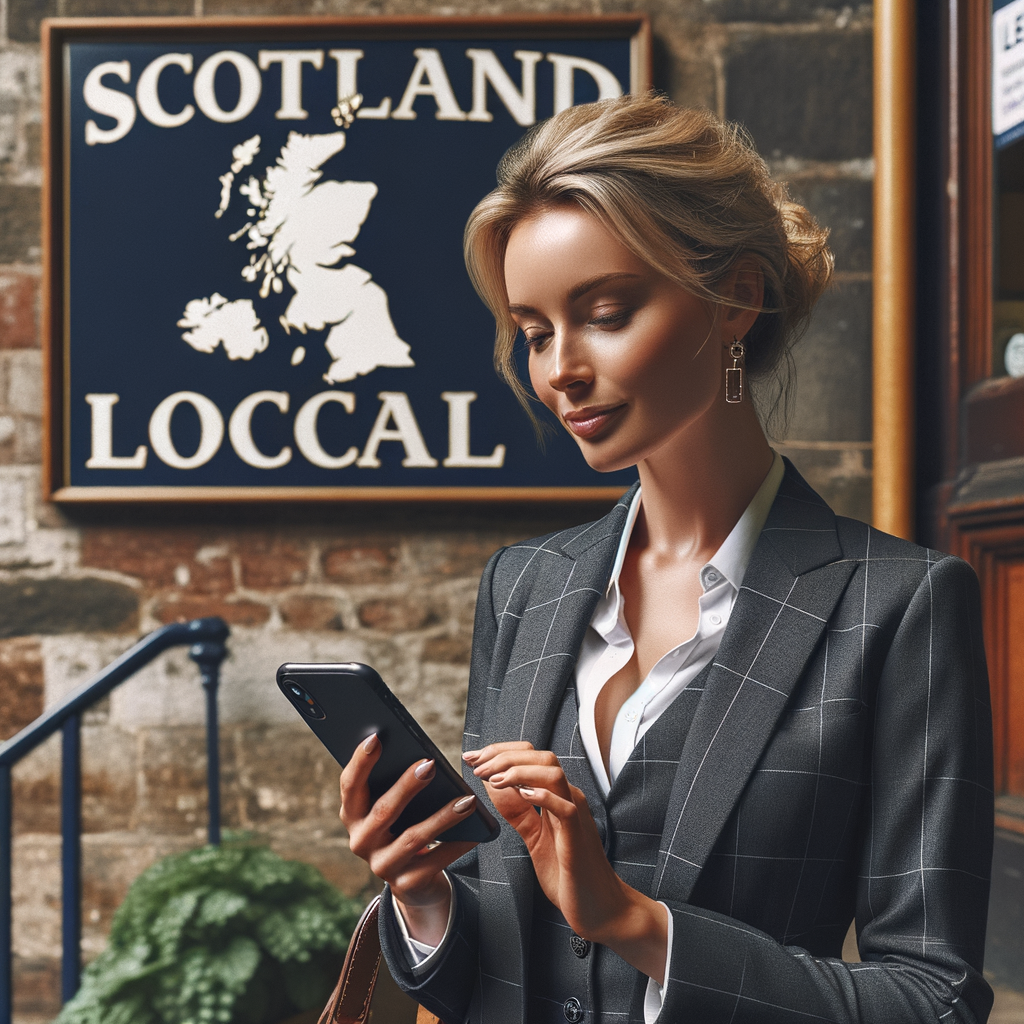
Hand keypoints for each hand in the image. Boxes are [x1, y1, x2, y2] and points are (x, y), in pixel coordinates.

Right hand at [340, 733, 477, 944]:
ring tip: (467, 800)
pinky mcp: (406, 884)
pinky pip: (435, 861)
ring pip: (413, 838)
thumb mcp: (395, 807)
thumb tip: (422, 757)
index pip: (350, 786)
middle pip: (383, 811)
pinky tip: (475, 830)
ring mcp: (382, 865)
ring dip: (442, 817)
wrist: (414, 880)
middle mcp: (361, 841)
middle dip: (406, 786)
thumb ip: (396, 783)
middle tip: (429, 764)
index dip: (360, 762)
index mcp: (353, 815)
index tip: (376, 737)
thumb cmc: (404, 826)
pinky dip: (457, 844)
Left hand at [465, 741, 667, 983]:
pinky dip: (543, 796)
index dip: (501, 752)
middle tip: (475, 765)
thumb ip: (517, 811)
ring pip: (552, 773)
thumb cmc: (567, 873)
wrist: (598, 907)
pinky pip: (565, 807)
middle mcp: (568, 798)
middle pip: (540, 757)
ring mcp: (575, 814)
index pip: (531, 757)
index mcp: (557, 797)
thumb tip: (491, 784)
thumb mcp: (533, 836)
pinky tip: (522, 795)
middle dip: (504, 755)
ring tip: (493, 779)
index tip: (473, 757)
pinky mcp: (577, 835)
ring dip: (518, 770)